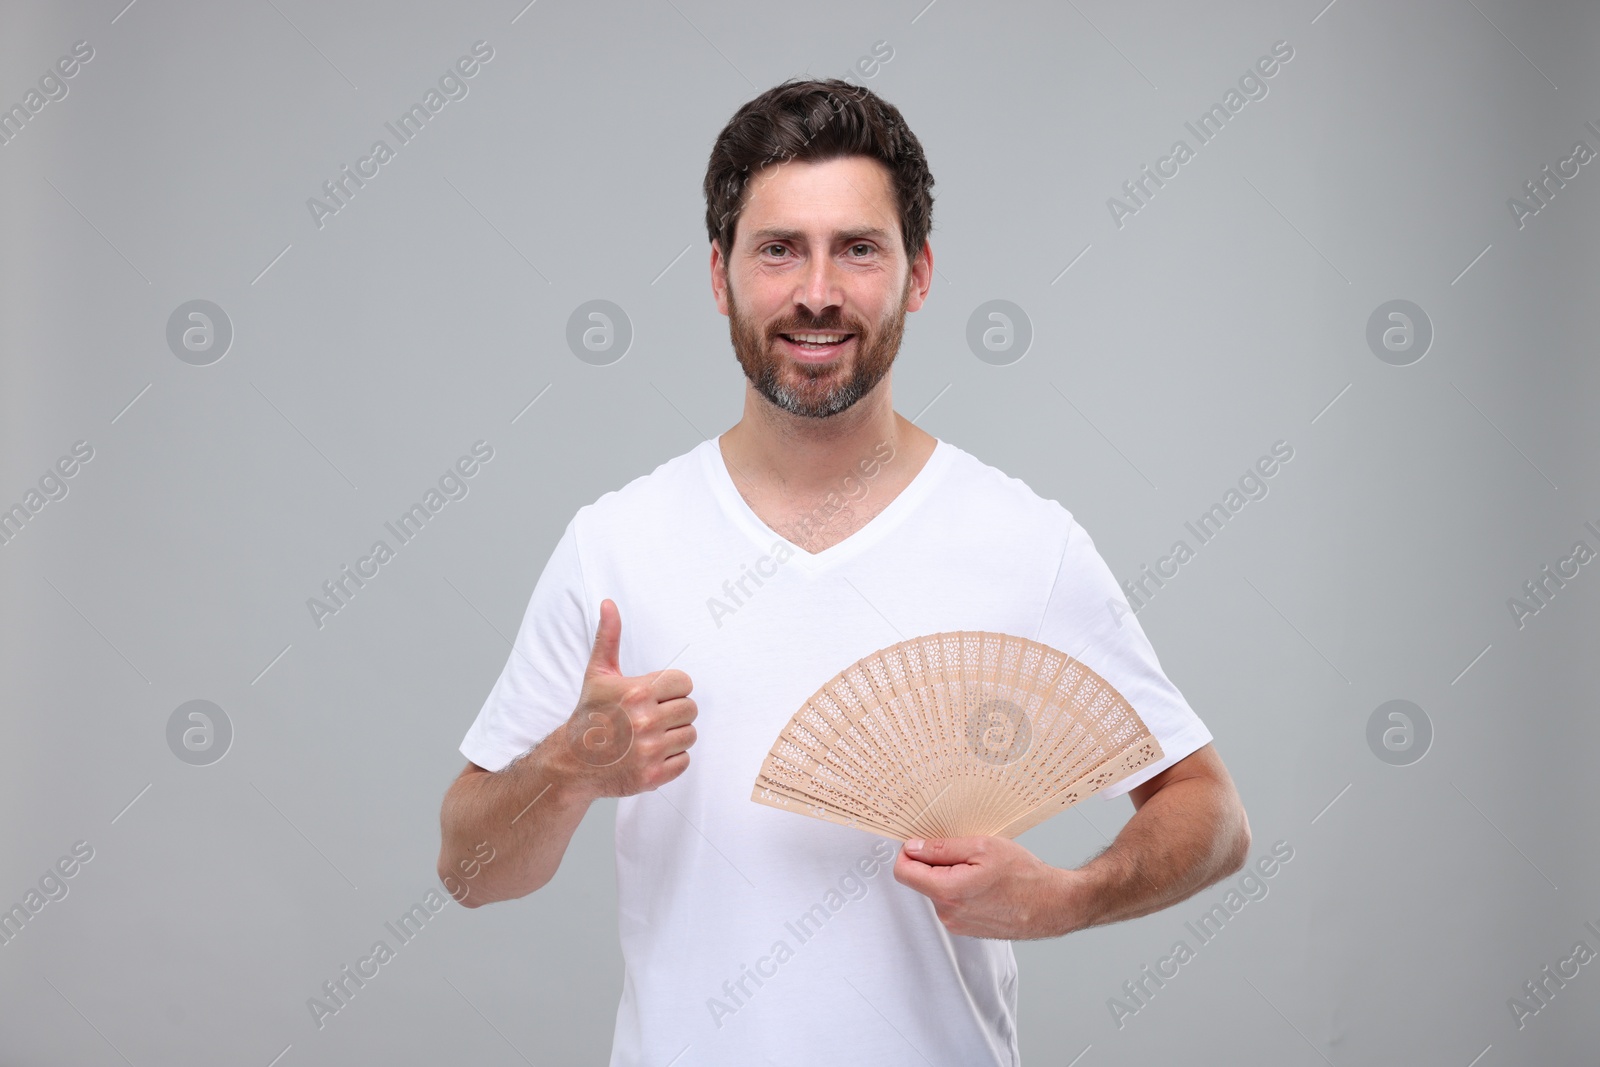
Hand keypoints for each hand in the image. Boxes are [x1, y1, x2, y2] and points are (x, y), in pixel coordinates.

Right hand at [561, 598, 696, 797]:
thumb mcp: (598, 673)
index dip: (672, 689)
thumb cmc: (590, 714)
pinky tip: (652, 753)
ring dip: (676, 735)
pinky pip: (685, 760)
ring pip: (690, 735)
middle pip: (691, 709)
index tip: (655, 696)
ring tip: (652, 735)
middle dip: (675, 711)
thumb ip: (608, 637)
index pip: (684, 683)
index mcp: (637, 692)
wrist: (572, 763)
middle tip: (653, 716)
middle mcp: (645, 721)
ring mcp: (649, 751)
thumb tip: (609, 603)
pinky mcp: (653, 776)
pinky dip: (673, 759)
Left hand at [893, 835, 1077, 940]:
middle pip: (921, 880)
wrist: (1054, 904)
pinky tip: (985, 884)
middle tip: (967, 854)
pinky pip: (952, 903)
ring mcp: (957, 925)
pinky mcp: (967, 929)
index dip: (910, 852)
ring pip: (937, 891)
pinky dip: (961, 890)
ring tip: (981, 871)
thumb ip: (941, 848)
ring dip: (951, 876)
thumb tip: (913, 848)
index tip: (922, 843)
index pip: (903, 872)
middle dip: (936, 863)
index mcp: (947, 892)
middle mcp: (948, 914)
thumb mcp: (982, 847)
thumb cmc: (1025, 876)